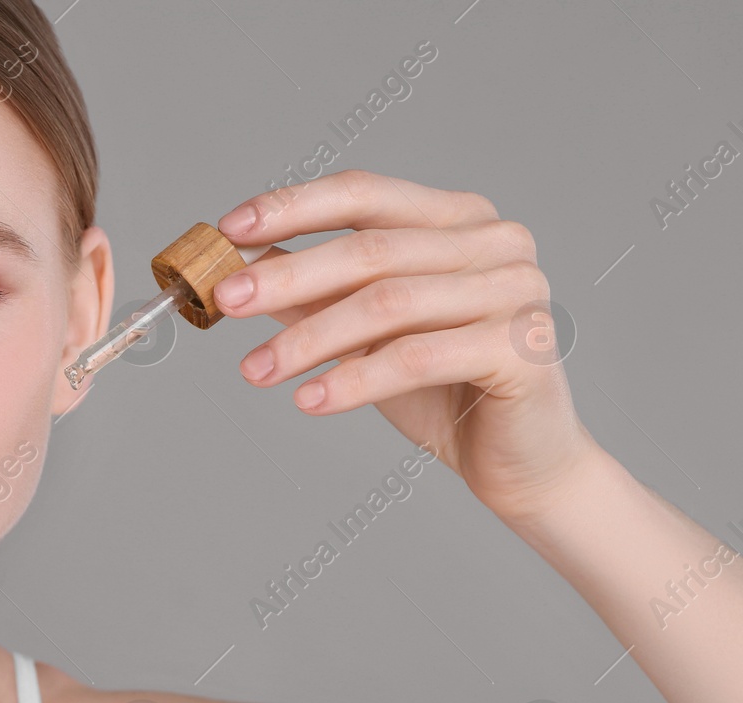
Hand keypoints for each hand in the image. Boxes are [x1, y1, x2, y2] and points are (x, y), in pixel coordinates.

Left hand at [210, 169, 600, 524]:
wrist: (518, 461)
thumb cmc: (441, 390)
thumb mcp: (364, 335)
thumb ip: (316, 295)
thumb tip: (243, 267)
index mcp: (458, 219)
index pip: (365, 194)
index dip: (293, 206)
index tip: (229, 230)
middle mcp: (495, 241)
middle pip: (370, 249)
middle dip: (287, 275)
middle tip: (226, 299)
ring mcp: (516, 289)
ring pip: (388, 304)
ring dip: (308, 338)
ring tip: (255, 370)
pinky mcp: (523, 346)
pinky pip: (417, 357)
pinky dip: (353, 381)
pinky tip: (308, 399)